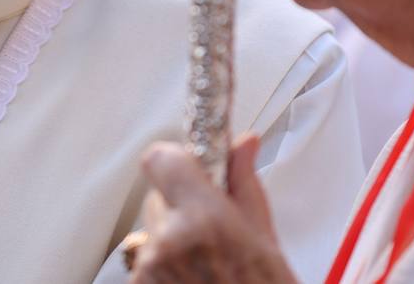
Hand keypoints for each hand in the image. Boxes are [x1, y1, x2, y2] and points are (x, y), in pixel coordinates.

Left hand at [129, 136, 296, 283]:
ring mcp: (150, 270)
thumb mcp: (267, 243)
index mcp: (205, 220)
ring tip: (207, 270)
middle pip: (157, 197)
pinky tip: (195, 282)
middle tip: (212, 235)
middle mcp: (170, 243)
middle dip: (181, 208)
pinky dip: (164, 270)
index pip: (161, 158)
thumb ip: (244, 186)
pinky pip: (146, 263)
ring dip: (172, 243)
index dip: (177, 162)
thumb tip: (243, 144)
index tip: (194, 172)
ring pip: (152, 233)